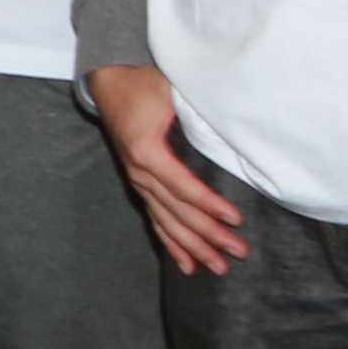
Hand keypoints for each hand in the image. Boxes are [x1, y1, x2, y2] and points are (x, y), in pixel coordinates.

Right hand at [88, 64, 248, 275]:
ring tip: (218, 267)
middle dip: (208, 235)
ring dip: (193, 247)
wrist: (109, 81)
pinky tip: (186, 264)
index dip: (210, 205)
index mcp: (147, 152)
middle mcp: (140, 173)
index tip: (235, 219)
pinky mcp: (139, 184)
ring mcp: (138, 181)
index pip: (184, 187)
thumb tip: (233, 128)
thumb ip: (196, 113)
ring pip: (167, 222)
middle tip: (238, 252)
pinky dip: (171, 243)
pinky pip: (155, 220)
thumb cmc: (143, 83)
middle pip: (178, 212)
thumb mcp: (171, 91)